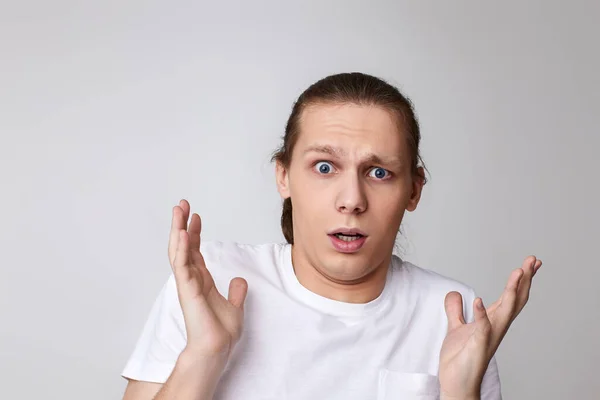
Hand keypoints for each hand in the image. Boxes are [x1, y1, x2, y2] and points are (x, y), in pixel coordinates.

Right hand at [168, 199, 247, 361]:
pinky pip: (182, 265)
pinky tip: (184, 233)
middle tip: (181, 204)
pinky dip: (182, 248)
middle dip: (182, 224)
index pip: (195, 251)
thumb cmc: (221, 332)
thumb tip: (240, 280)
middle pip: (184, 246)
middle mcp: (191, 279)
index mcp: (201, 281)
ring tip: (178, 210)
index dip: (195, 233)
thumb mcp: (235, 306)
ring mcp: (187, 283)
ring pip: (179, 251)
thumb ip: (236, 292)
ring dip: (177, 229)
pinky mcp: (186, 289)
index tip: (195, 216)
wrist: (217, 348)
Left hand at [438, 256, 541, 398]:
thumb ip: (456, 310)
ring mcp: (489, 336)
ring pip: (505, 311)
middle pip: (515, 300)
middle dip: (524, 280)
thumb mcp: (455, 327)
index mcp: (492, 321)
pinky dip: (481, 315)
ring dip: (512, 291)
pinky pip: (482, 328)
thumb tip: (456, 293)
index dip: (520, 280)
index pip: (510, 296)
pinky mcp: (478, 346)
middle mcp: (496, 327)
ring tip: (518, 272)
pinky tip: (479, 301)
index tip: (529, 263)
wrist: (456, 382)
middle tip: (533, 260)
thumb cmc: (460, 358)